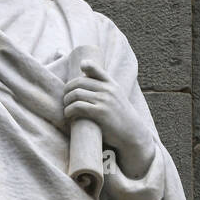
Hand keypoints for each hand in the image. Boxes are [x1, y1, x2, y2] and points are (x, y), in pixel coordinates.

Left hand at [63, 59, 153, 176]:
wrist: (133, 133)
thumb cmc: (121, 118)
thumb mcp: (117, 98)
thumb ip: (106, 89)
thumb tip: (87, 82)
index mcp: (112, 84)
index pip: (94, 68)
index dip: (83, 66)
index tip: (77, 76)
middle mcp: (108, 90)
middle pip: (79, 82)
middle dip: (68, 90)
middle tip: (66, 99)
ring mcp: (104, 100)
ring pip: (76, 94)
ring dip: (66, 101)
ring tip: (67, 108)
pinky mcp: (100, 112)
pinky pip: (77, 106)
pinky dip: (69, 110)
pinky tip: (69, 115)